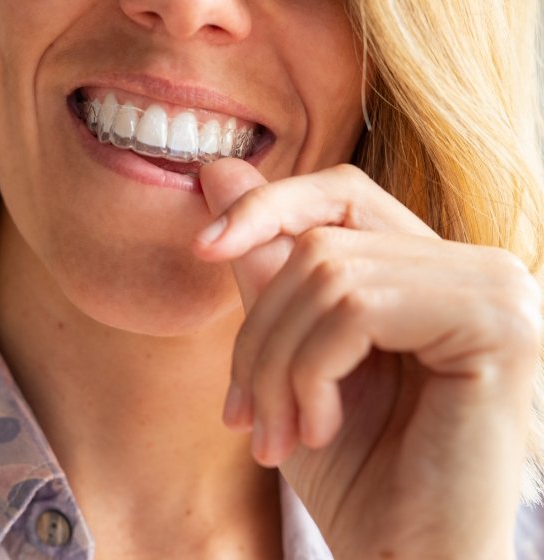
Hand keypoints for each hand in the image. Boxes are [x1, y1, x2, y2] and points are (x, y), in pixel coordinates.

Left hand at [192, 159, 541, 559]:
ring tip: (276, 433)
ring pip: (328, 273)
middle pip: (321, 243)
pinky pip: (355, 308)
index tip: (204, 245)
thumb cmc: (355, 470)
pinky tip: (320, 429)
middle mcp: (475, 268)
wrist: (407, 558)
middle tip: (243, 413)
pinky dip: (311, 373)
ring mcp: (495, 290)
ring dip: (278, 364)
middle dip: (260, 332)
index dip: (268, 206)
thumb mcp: (290, 355)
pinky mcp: (497, 325)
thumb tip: (220, 170)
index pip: (342, 194)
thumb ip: (264, 262)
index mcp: (431, 272)